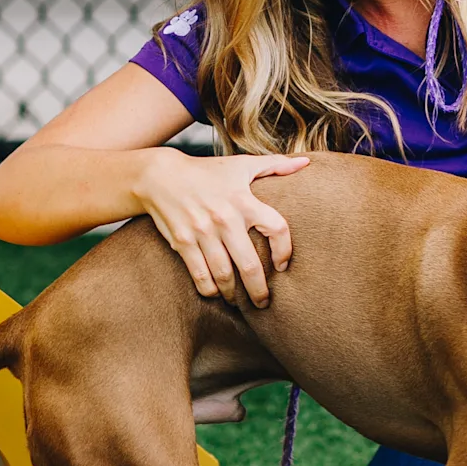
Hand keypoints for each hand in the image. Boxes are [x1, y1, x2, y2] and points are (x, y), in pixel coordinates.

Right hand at [134, 150, 308, 307]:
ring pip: (224, 275)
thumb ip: (275, 165)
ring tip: (239, 302)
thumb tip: (305, 162)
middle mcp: (225, 218)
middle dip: (259, 290)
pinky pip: (200, 275)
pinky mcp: (183, 243)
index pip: (277, 228)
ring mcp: (203, 232)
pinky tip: (216, 293)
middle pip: (249, 265)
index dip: (284, 250)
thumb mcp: (241, 164)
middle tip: (264, 303)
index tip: (282, 266)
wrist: (161, 176)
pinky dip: (210, 290)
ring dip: (234, 294)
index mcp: (244, 200)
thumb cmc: (207, 171)